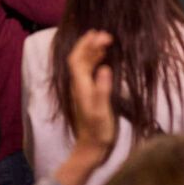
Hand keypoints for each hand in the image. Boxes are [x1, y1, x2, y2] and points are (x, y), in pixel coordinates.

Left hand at [64, 29, 117, 154]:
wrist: (90, 150)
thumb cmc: (98, 132)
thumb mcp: (102, 111)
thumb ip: (103, 90)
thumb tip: (105, 67)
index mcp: (80, 86)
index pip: (77, 58)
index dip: (86, 44)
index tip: (101, 35)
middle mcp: (79, 85)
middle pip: (79, 59)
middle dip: (89, 44)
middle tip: (106, 35)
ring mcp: (82, 90)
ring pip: (84, 64)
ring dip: (92, 51)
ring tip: (105, 42)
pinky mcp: (88, 95)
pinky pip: (89, 72)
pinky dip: (96, 61)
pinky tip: (104, 60)